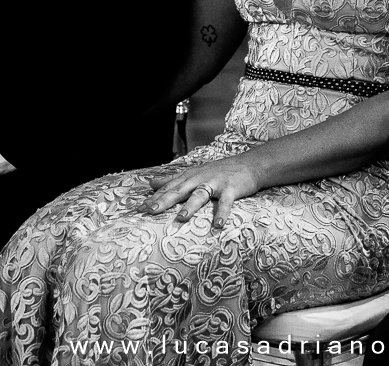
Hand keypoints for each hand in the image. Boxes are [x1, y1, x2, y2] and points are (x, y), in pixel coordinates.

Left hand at [138, 158, 260, 229]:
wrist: (250, 164)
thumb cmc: (220, 170)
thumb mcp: (194, 173)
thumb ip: (172, 180)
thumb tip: (151, 183)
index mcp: (190, 177)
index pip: (169, 187)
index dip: (154, 197)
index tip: (139, 209)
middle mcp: (200, 179)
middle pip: (180, 190)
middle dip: (165, 200)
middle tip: (150, 210)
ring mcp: (216, 183)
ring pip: (200, 195)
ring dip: (190, 206)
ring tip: (180, 218)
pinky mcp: (231, 189)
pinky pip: (226, 203)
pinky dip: (222, 213)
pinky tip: (217, 225)